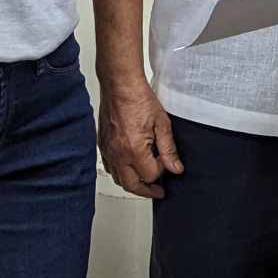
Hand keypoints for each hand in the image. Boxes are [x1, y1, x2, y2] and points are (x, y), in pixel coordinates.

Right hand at [98, 75, 183, 198]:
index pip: (150, 175)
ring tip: (145, 182)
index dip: (161, 171)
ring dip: (132, 183)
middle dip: (147, 190)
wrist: (120, 85)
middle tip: (158, 191)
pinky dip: (120, 173)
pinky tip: (130, 168)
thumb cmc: (139, 99)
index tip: (166, 161)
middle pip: (132, 185)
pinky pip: (110, 167)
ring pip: (119, 179)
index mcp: (134, 149)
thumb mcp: (162, 123)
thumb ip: (169, 149)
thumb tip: (175, 168)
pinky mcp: (102, 145)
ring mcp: (108, 150)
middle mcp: (118, 154)